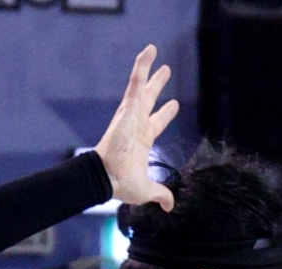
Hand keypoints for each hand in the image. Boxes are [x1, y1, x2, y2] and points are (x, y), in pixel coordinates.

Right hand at [94, 46, 179, 209]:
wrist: (108, 177)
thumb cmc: (122, 184)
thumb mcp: (147, 190)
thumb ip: (161, 193)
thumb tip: (171, 205)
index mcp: (142, 140)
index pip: (156, 123)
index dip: (165, 114)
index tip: (173, 105)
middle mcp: (137, 124)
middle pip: (149, 99)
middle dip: (157, 86)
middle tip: (165, 72)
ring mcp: (132, 114)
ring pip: (141, 85)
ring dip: (148, 69)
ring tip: (154, 50)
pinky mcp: (128, 107)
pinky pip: (136, 81)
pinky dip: (142, 65)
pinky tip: (150, 51)